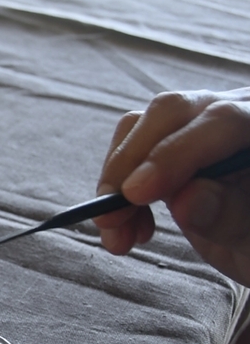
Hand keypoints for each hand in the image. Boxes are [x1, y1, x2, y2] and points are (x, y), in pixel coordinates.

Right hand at [93, 88, 249, 286]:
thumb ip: (229, 214)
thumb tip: (185, 201)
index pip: (222, 121)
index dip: (174, 154)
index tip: (136, 194)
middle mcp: (233, 111)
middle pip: (170, 112)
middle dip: (131, 162)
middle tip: (110, 214)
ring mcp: (197, 124)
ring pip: (140, 127)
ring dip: (116, 180)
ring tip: (117, 232)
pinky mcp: (169, 143)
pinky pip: (130, 150)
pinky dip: (117, 188)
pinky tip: (129, 226)